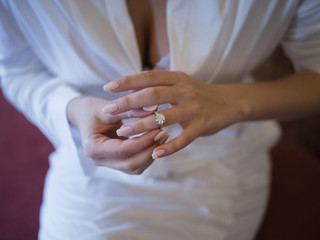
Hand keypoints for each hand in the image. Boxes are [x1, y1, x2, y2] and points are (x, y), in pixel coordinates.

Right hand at [67, 96, 168, 173]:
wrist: (83, 115)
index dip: (143, 141)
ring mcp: (107, 164)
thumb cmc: (93, 109)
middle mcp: (98, 160)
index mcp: (93, 147)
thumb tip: (155, 109)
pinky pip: (135, 165)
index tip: (159, 128)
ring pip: (134, 168)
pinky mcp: (116, 163)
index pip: (123, 150)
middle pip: (130, 164)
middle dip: (150, 150)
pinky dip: (147, 156)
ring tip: (163, 136)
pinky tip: (156, 141)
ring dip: (151, 154)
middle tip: (164, 133)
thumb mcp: (109, 106)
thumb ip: (131, 109)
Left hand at [102, 71, 246, 157]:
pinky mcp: (201, 127)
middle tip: (109, 110)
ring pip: (164, 118)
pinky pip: (183, 139)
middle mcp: (185, 91)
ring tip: (123, 133)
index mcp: (178, 78)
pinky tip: (155, 153)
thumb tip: (131, 90)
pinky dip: (169, 147)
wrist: (228, 102)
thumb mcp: (180, 84)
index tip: (108, 87)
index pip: (149, 77)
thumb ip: (159, 86)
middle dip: (128, 103)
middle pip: (153, 95)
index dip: (128, 81)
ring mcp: (194, 110)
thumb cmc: (197, 94)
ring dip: (142, 126)